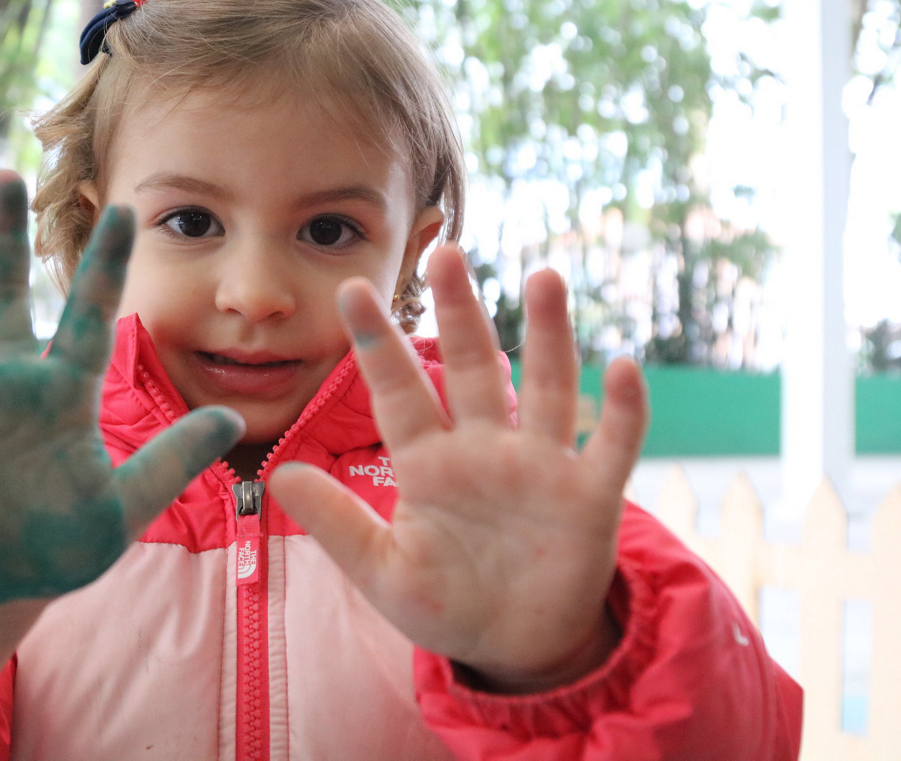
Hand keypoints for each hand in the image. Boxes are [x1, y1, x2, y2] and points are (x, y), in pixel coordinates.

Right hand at [0, 172, 243, 607]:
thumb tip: (238, 418)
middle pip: (4, 299)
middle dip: (3, 241)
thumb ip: (171, 460)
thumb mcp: (124, 507)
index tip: (122, 209)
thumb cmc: (62, 544)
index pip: (87, 318)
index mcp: (62, 397)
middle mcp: (6, 386)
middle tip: (6, 174)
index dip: (102, 266)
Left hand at [269, 245, 647, 693]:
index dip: (376, 343)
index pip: (398, 392)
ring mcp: (539, 469)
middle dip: (460, 313)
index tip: (351, 288)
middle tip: (444, 252)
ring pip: (544, 388)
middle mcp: (484, 450)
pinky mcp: (590, 499)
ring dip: (548, 336)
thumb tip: (277, 475)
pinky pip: (610, 447)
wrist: (514, 648)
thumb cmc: (445, 603)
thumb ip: (337, 524)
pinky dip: (621, 411)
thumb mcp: (383, 571)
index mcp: (429, 464)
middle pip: (472, 368)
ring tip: (543, 277)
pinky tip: (623, 368)